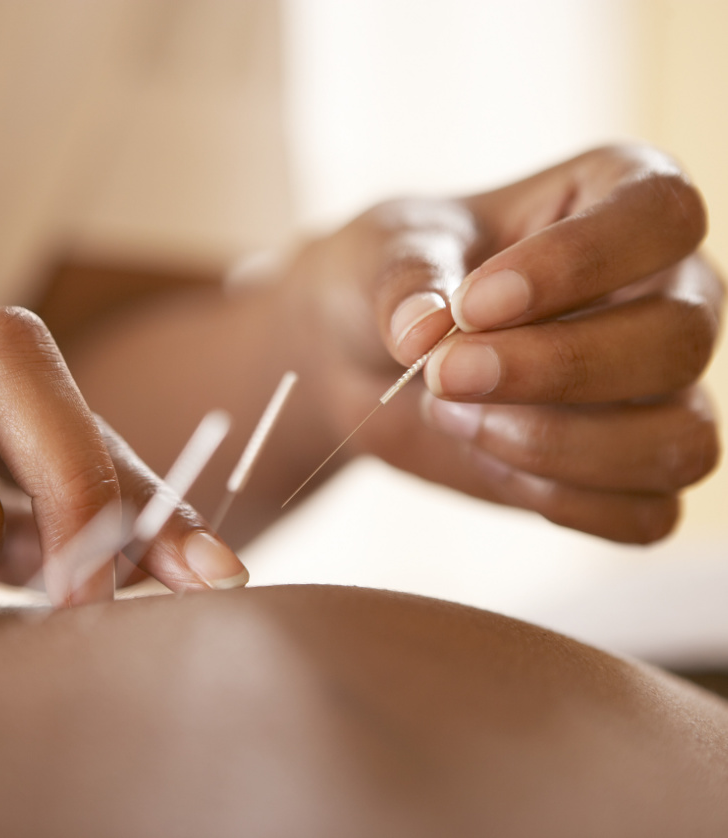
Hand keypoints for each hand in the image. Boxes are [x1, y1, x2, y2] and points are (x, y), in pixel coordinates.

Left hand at [283, 145, 721, 541]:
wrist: (366, 354)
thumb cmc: (394, 279)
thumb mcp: (381, 252)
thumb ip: (405, 279)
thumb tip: (423, 332)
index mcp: (620, 200)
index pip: (660, 216)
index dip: (575, 263)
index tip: (475, 302)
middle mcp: (664, 293)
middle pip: (679, 339)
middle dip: (553, 369)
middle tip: (443, 373)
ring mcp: (658, 390)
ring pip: (679, 440)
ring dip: (557, 445)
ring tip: (455, 417)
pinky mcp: (629, 471)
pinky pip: (646, 515)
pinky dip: (562, 501)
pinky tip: (486, 460)